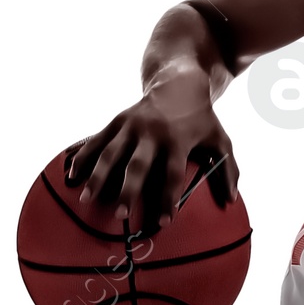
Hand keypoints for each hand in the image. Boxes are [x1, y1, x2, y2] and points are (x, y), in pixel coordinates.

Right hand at [65, 66, 238, 231]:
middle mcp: (152, 132)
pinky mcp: (116, 120)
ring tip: (87, 200)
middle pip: (138, 165)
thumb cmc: (202, 119)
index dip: (167, 198)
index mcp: (177, 140)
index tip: (163, 223)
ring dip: (98, 177)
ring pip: (111, 153)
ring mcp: (131, 125)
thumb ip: (228, 170)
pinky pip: (96, 141)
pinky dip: (83, 157)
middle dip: (129, 191)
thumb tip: (231, 202)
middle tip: (121, 216)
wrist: (178, 81)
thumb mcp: (220, 140)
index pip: (172, 174)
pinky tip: (72, 176)